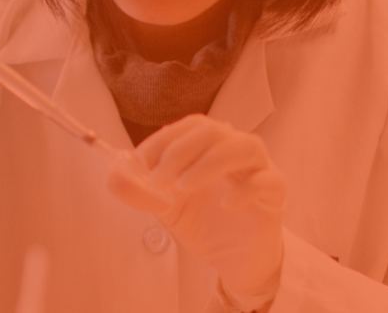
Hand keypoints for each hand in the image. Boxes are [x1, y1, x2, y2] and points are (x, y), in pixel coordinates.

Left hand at [107, 114, 287, 310]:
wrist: (233, 260)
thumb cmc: (204, 224)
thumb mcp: (165, 209)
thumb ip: (140, 192)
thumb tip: (112, 178)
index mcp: (210, 145)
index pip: (189, 126)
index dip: (162, 140)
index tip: (140, 163)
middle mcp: (236, 149)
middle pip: (213, 131)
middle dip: (180, 151)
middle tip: (158, 181)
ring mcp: (260, 169)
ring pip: (244, 147)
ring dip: (209, 163)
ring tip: (184, 188)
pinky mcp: (275, 194)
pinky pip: (268, 180)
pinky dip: (246, 188)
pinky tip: (227, 205)